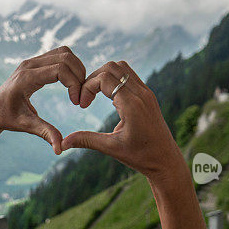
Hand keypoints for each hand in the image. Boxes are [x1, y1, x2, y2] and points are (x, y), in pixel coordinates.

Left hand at [0, 46, 85, 154]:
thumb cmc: (7, 118)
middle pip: (65, 57)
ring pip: (64, 52)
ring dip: (77, 69)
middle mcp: (29, 64)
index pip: (60, 69)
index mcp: (26, 78)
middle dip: (79, 75)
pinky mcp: (35, 61)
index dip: (74, 84)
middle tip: (81, 97)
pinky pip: (59, 55)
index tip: (76, 102)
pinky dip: (71, 66)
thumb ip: (45, 133)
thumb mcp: (26, 125)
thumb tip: (60, 149)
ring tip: (78, 90)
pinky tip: (71, 84)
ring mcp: (32, 60)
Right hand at [60, 61, 184, 178]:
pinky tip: (107, 98)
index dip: (87, 87)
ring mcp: (147, 93)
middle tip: (85, 98)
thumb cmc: (141, 157)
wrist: (167, 162)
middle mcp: (141, 94)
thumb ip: (86, 140)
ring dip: (104, 76)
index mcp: (132, 105)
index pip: (103, 78)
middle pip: (112, 67)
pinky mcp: (148, 96)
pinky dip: (114, 80)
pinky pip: (129, 76)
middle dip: (93, 78)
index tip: (81, 106)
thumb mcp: (111, 148)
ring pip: (122, 68)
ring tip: (94, 95)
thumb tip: (62, 143)